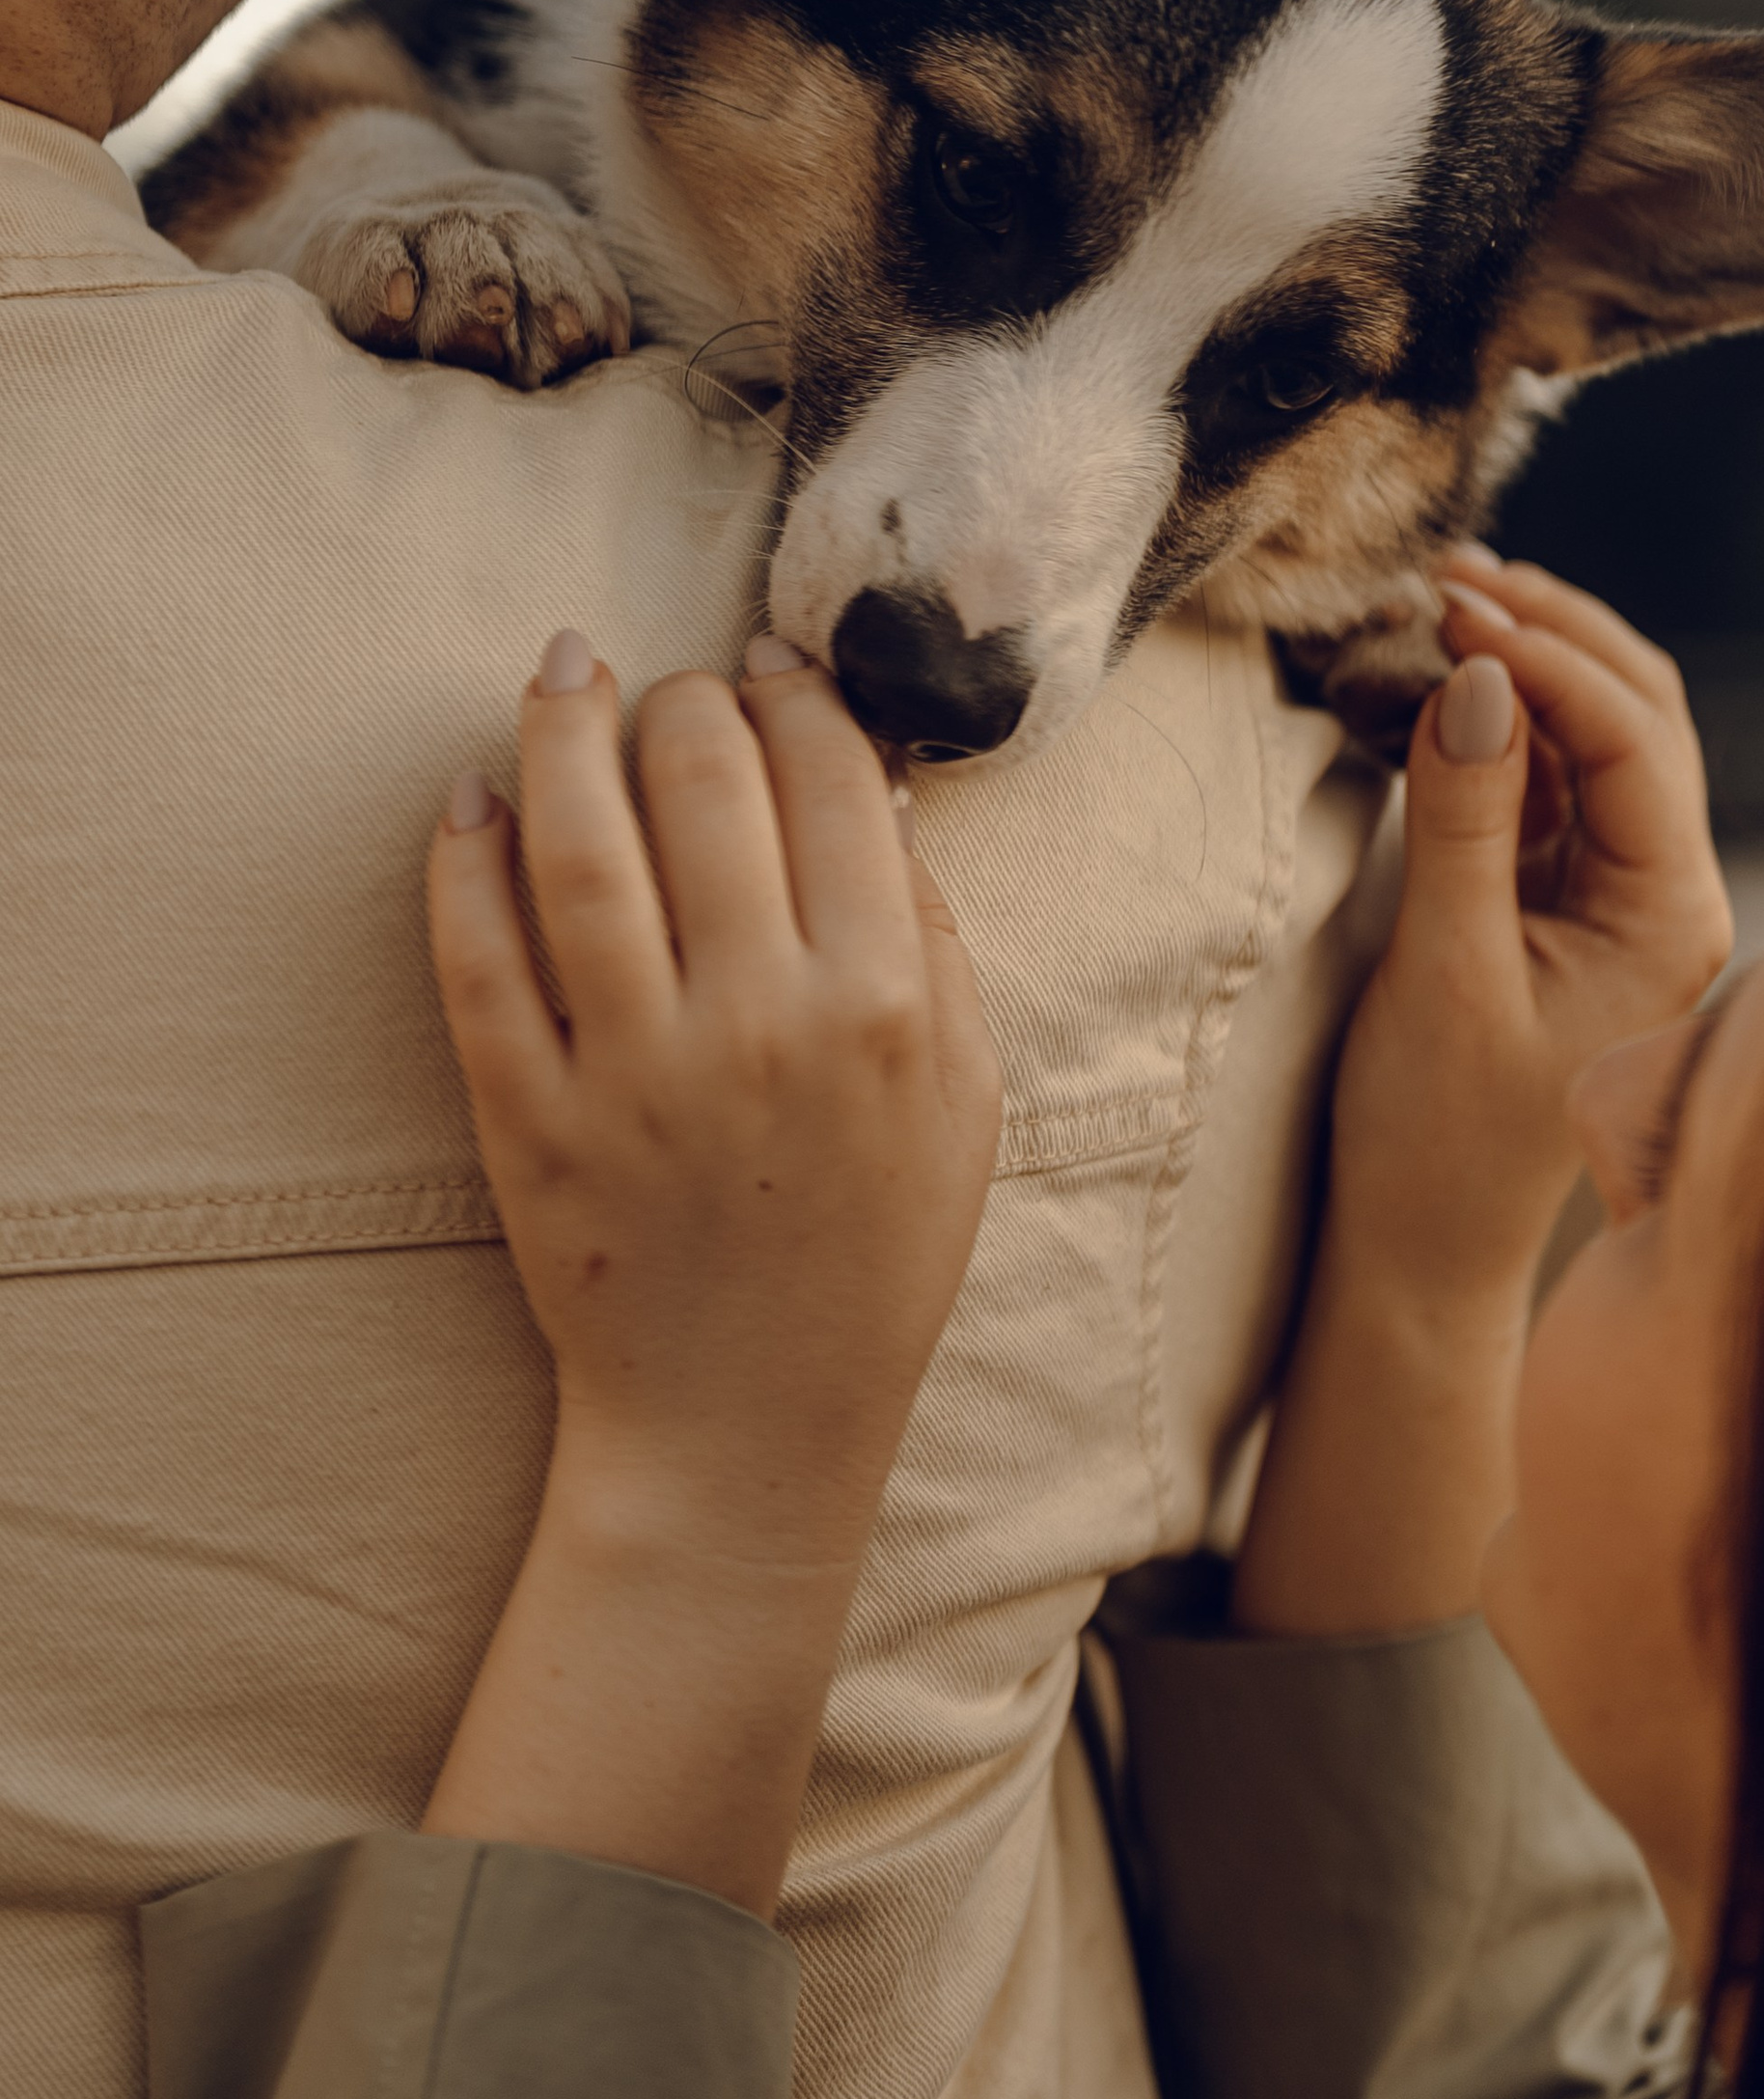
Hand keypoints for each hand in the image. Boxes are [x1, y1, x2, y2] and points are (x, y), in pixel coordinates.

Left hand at [420, 629, 999, 1911]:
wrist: (752, 1422)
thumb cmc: (874, 1253)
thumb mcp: (964, 1097)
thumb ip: (934, 940)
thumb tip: (872, 789)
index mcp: (884, 1003)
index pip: (830, 781)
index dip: (793, 699)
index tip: (767, 676)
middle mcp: (761, 1020)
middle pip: (703, 783)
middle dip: (683, 703)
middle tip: (672, 695)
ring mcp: (635, 1070)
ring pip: (577, 844)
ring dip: (561, 732)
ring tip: (560, 677)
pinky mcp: (530, 1119)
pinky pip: (478, 959)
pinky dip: (463, 862)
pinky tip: (471, 802)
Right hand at [1328, 550, 1731, 1306]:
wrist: (1420, 1246)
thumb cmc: (1435, 1134)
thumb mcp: (1442, 968)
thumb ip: (1464, 817)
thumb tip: (1474, 674)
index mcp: (1673, 920)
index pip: (1636, 740)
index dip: (1547, 659)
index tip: (1452, 610)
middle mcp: (1671, 897)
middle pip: (1639, 714)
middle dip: (1550, 633)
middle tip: (1448, 577)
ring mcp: (1624, 893)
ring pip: (1598, 734)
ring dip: (1525, 663)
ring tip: (1440, 601)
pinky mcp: (1569, 897)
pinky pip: (1552, 777)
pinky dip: (1499, 717)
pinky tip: (1440, 675)